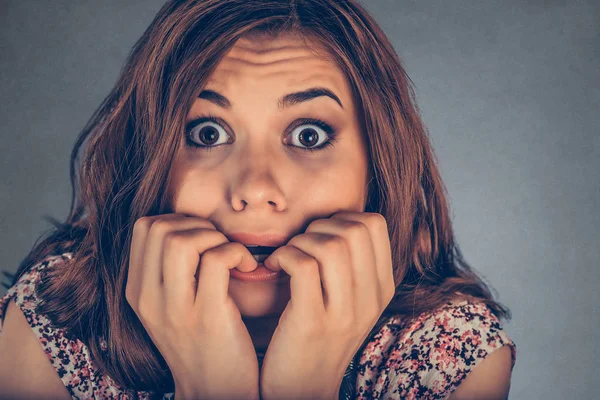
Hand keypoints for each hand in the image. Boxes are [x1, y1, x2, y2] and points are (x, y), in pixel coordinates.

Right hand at [126, 213, 259, 399]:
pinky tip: (249, 267)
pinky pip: (218, 260)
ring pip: (184, 241)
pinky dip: (238, 253)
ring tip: (232, 256)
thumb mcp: (169, 307)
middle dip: (198, 225)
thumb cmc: (200, 341)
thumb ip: (168, 270)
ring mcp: (176, 310)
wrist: (213, 390)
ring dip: (216, 237)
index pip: (144, 228)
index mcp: (137, 292)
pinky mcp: (208, 317)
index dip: (179, 220)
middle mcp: (149, 299)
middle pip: (161, 228)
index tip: (203, 235)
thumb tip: (186, 225)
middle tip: (220, 244)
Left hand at [259, 211, 395, 399]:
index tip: (320, 235)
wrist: (302, 389)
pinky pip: (302, 265)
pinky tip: (274, 267)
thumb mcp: (349, 302)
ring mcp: (344, 313)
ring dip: (299, 242)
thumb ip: (351, 265)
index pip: (374, 225)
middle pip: (353, 229)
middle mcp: (370, 300)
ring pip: (329, 245)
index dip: (341, 218)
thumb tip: (339, 220)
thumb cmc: (317, 336)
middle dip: (318, 227)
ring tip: (286, 258)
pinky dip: (283, 255)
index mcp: (381, 289)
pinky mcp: (312, 323)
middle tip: (300, 246)